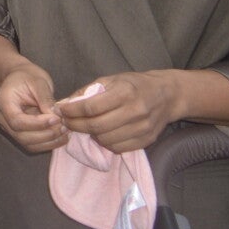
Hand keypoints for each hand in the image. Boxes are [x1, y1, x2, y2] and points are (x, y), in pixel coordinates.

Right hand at [0, 61, 64, 153]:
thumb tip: (56, 117)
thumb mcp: (38, 81)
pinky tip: (60, 137)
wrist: (19, 77)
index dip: (37, 124)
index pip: (17, 120)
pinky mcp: (18, 133)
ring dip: (48, 142)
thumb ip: (46, 99)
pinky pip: (32, 144)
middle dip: (45, 135)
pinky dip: (47, 144)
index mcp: (3, 101)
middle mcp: (1, 117)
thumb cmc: (27, 76)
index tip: (56, 119)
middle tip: (64, 127)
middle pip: (21, 136)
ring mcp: (8, 127)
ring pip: (27, 144)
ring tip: (64, 133)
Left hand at [57, 72, 182, 153]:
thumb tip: (63, 104)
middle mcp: (135, 111)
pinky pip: (119, 148)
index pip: (92, 107)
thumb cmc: (134, 85)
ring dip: (90, 135)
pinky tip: (102, 133)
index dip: (72, 111)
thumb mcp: (110, 80)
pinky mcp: (147, 140)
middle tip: (67, 122)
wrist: (166, 96)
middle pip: (97, 126)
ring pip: (106, 139)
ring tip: (85, 126)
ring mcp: (143, 128)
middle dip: (76, 125)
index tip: (61, 111)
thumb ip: (86, 91)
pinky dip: (106, 143)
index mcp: (125, 92)